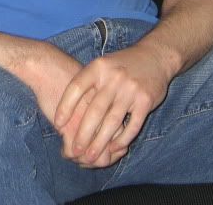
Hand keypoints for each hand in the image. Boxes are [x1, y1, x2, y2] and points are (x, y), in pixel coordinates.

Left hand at [54, 44, 173, 166]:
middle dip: (83, 133)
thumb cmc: (121, 65)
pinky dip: (122, 139)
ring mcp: (131, 89)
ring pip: (112, 121)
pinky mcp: (146, 100)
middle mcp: (113, 77)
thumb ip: (87, 84)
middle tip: (75, 150)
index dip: (65, 107)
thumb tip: (64, 108)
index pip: (76, 87)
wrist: (154, 56)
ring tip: (91, 156)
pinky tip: (113, 148)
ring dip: (100, 142)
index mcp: (98, 67)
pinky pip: (132, 125)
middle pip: (94, 110)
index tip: (57, 125)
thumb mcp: (102, 65)